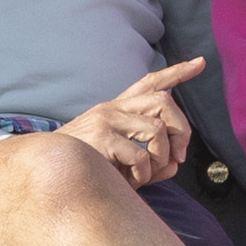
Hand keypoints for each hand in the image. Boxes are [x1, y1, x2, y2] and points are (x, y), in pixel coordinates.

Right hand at [56, 57, 209, 188]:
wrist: (44, 174)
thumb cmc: (87, 171)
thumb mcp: (124, 165)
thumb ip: (153, 163)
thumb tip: (174, 164)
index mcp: (116, 110)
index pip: (149, 83)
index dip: (177, 72)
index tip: (200, 62)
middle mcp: (111, 109)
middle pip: (164, 101)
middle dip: (182, 128)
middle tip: (180, 155)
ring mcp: (105, 120)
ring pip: (158, 128)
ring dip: (163, 156)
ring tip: (150, 173)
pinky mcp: (100, 138)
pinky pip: (142, 155)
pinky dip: (145, 174)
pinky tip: (133, 183)